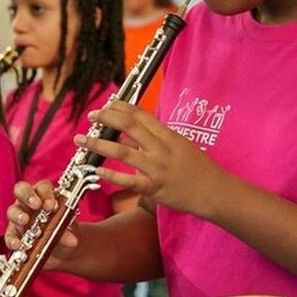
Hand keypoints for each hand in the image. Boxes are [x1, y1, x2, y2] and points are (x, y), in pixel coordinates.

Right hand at [3, 180, 79, 268]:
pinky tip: (18, 244)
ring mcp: (18, 217)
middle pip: (21, 190)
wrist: (60, 250)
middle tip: (36, 205)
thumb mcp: (68, 230)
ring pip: (13, 211)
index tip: (51, 205)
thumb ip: (67, 232)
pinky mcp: (13, 234)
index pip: (42, 187)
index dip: (46, 193)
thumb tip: (72, 240)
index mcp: (44, 195)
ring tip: (25, 221)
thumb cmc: (63, 231)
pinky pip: (9, 235)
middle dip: (28, 196)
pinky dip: (12, 239)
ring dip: (18, 215)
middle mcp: (28, 203)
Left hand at [77, 102, 230, 218]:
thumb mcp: (178, 146)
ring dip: (99, 144)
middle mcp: (161, 149)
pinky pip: (128, 180)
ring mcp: (157, 168)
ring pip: (123, 152)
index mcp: (168, 136)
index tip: (106, 104)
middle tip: (91, 115)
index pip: (141, 115)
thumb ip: (154, 140)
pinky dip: (111, 174)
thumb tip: (126, 135)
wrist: (214, 192)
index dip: (121, 107)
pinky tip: (97, 169)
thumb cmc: (197, 168)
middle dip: (107, 118)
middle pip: (129, 126)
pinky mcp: (154, 188)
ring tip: (82, 139)